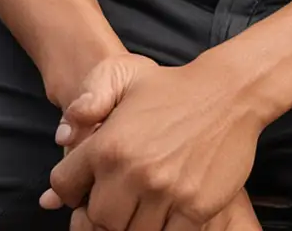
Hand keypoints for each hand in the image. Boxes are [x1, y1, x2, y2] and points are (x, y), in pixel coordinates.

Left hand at [43, 55, 262, 230]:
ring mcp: (166, 192)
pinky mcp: (196, 208)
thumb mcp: (124, 75)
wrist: (228, 94)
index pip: (64, 186)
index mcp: (109, 143)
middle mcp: (133, 171)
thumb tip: (63, 136)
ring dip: (134, 224)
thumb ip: (88, 100)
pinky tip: (167, 212)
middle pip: (98, 220)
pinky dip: (164, 230)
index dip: (70, 190)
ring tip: (143, 204)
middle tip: (119, 198)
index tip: (84, 187)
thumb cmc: (172, 87)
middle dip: (103, 213)